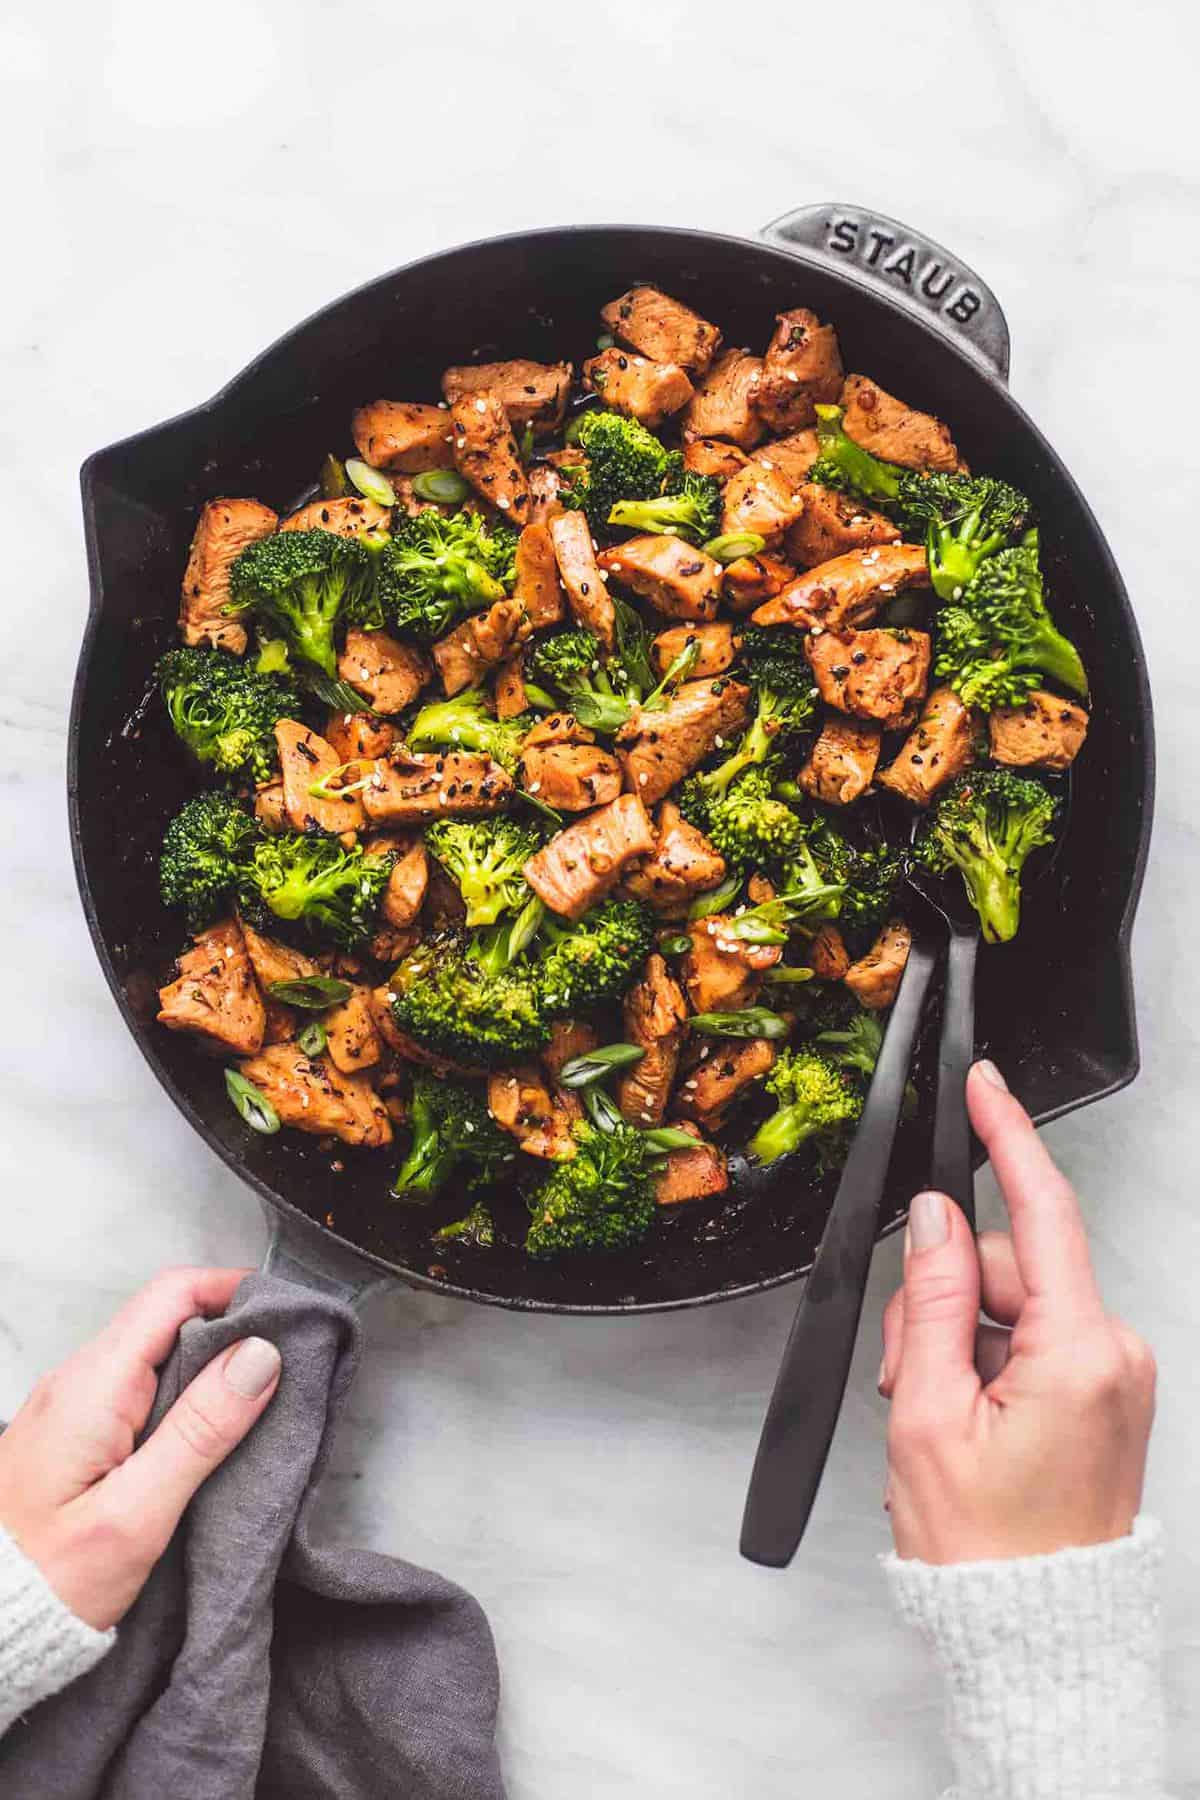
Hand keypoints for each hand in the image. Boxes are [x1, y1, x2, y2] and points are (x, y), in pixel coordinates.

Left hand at [0, 1268, 279, 1628]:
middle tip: (288, 1362)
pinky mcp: (74, 1434)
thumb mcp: (135, 1516)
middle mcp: (76, 1382)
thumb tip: (259, 1356)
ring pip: (154, 1352)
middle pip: (166, 1316)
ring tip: (261, 1398)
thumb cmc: (47, 1585)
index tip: (286, 1315)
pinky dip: (183, 1396)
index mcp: (92, 1386)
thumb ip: (200, 1431)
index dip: (235, 1290)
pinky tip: (209, 1433)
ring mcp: (71, 1406)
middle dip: (232, 1327)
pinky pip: (137, 1389)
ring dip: (209, 1365)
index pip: (173, 1294)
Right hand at [879, 1062, 1154, 1563]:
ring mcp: (1113, 1375)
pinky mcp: (1103, 1393)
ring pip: (1012, 1302)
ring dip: (959, 1340)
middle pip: (1007, 1264)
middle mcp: (1114, 1354)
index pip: (1041, 1214)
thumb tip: (935, 1219)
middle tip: (912, 1377)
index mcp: (1081, 1353)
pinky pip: (1033, 1337)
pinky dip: (987, 1360)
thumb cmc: (986, 1552)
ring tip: (938, 1415)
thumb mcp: (928, 1414)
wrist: (1035, 1635)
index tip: (988, 1087)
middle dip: (946, 1300)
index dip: (1010, 1139)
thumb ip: (932, 1300)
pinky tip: (965, 1415)